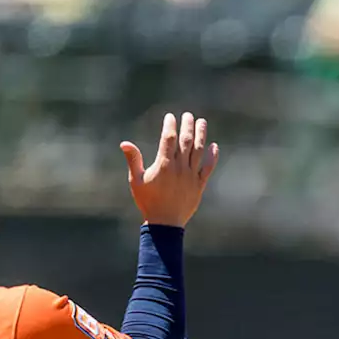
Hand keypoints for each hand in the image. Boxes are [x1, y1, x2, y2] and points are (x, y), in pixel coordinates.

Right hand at [119, 112, 219, 227]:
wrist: (164, 224)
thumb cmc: (147, 202)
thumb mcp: (137, 180)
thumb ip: (133, 160)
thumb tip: (124, 143)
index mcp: (164, 165)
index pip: (169, 139)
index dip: (170, 125)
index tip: (170, 116)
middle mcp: (179, 168)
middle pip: (186, 141)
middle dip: (187, 126)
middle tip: (188, 114)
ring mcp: (191, 176)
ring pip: (198, 151)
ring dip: (201, 135)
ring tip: (202, 122)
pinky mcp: (199, 185)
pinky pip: (208, 168)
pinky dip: (212, 156)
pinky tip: (214, 146)